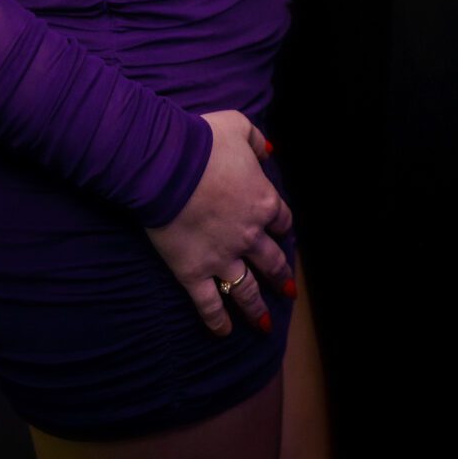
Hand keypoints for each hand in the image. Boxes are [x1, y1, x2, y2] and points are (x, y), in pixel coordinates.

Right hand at [146, 110, 294, 336]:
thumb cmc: (204, 141)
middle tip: (288, 290)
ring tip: (265, 324)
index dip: (281, 227)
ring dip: (257, 307)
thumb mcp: (238, 126)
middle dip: (281, 276)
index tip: (281, 234)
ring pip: (246, 289)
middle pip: (271, 260)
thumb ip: (257, 140)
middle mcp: (249, 234)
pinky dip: (217, 320)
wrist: (169, 166)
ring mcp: (223, 256)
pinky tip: (224, 331)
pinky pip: (209, 303)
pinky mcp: (194, 272)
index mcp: (262, 201)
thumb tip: (270, 151)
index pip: (281, 220)